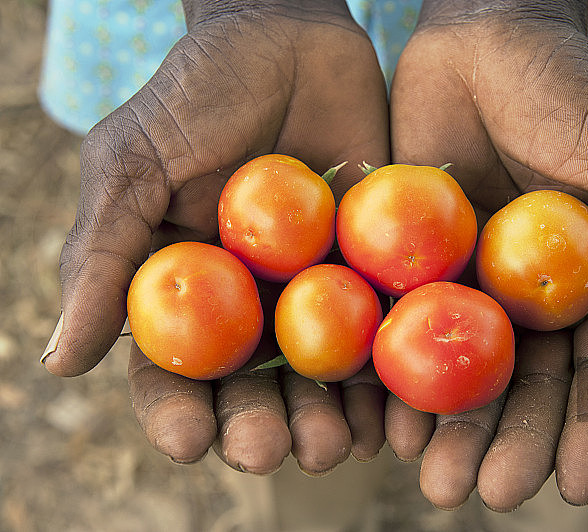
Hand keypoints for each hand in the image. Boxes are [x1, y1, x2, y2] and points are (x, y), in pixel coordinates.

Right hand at [43, 0, 389, 472]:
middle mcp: (251, 305)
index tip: (189, 441)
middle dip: (259, 429)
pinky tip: (398, 412)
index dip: (176, 413)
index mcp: (187, 294)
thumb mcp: (133, 167)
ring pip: (322, 377)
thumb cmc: (197, 96)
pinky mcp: (377, 269)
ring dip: (328, 419)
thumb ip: (101, 260)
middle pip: (253, 389)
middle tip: (271, 450)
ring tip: (339, 445)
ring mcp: (317, 291)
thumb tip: (60, 363)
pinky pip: (386, 332)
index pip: (173, 371)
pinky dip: (392, 378)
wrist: (289, 37)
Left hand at [387, 1, 587, 509]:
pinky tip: (390, 423)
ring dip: (452, 429)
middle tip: (491, 493)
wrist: (483, 38)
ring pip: (462, 372)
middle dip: (512, 442)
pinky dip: (398, 380)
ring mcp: (469, 284)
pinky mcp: (413, 265)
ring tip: (438, 480)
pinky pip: (403, 331)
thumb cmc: (574, 96)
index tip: (580, 485)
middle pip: (525, 386)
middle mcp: (531, 297)